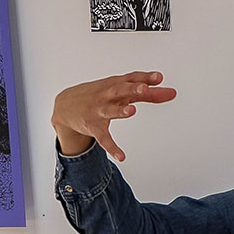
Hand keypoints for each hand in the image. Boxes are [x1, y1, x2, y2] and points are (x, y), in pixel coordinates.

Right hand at [51, 71, 176, 161]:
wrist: (65, 106)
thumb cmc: (98, 95)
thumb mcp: (119, 91)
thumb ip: (145, 92)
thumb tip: (169, 90)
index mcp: (114, 85)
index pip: (131, 79)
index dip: (145, 78)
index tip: (159, 77)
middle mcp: (106, 96)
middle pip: (120, 90)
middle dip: (132, 89)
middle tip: (145, 89)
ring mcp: (98, 111)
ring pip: (110, 110)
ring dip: (120, 110)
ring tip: (132, 111)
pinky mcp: (93, 127)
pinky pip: (103, 138)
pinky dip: (112, 147)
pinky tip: (122, 156)